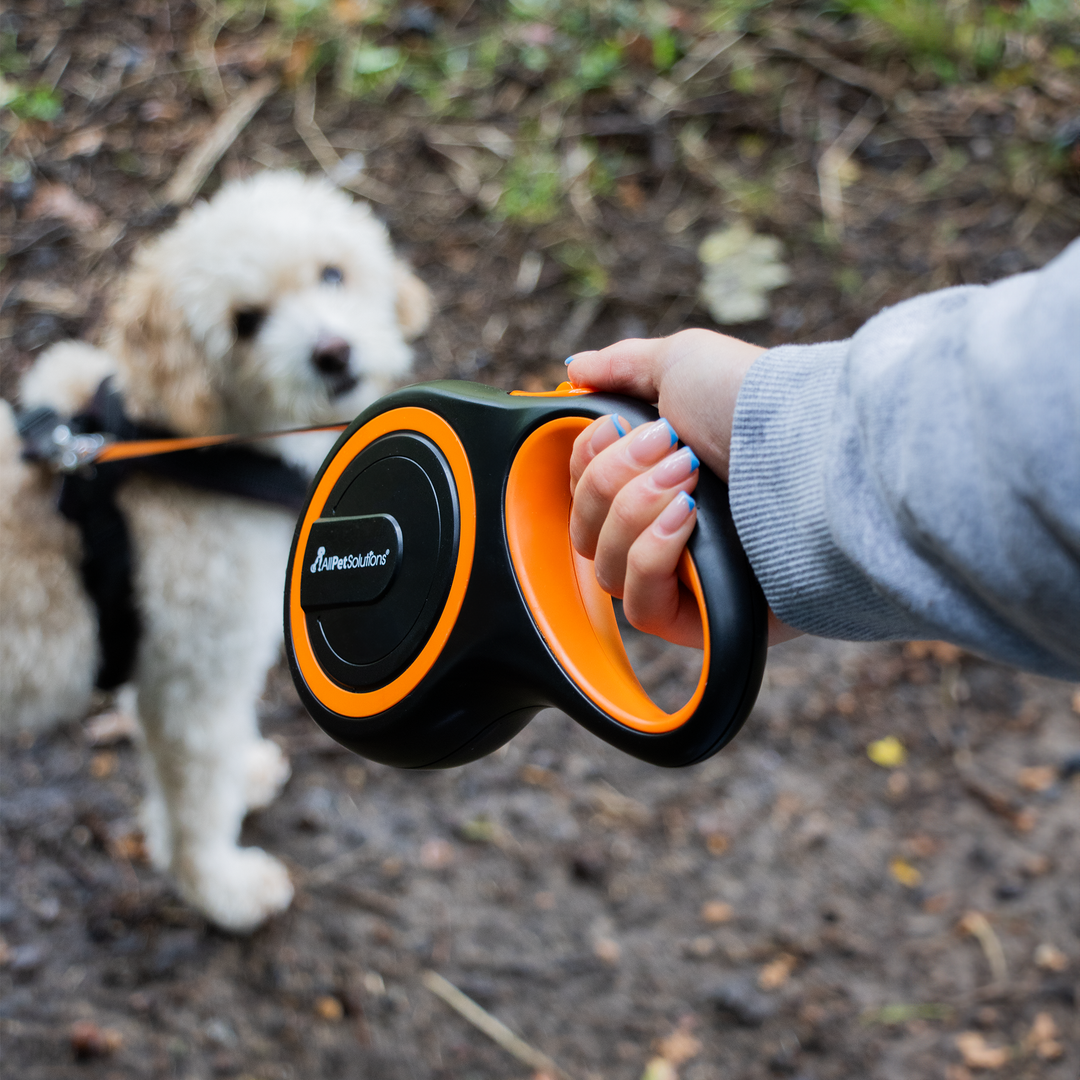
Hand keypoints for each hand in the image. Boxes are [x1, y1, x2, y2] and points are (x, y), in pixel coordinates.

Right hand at [567, 329, 799, 647]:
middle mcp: (661, 531)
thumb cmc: (755, 405)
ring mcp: (682, 578)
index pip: (582, 493)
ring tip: (690, 481)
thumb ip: (621, 367)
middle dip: (615, 480)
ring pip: (604, 568)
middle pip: (585, 530)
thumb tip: (576, 369)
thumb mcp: (682, 363)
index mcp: (652, 481)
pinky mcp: (703, 618)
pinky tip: (688, 520)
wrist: (817, 451)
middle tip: (675, 451)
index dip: (586, 462)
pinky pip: (641, 606)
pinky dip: (651, 555)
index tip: (620, 427)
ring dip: (633, 512)